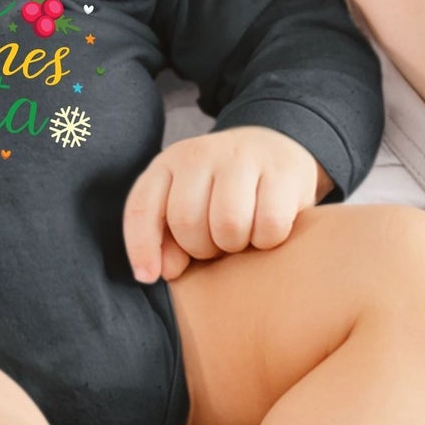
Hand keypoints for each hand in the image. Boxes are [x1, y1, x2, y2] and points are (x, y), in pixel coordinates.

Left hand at [123, 127, 330, 282]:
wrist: (274, 147)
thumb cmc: (222, 190)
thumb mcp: (186, 204)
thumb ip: (167, 238)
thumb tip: (167, 270)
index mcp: (169, 163)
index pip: (142, 207)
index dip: (141, 247)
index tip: (149, 276)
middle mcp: (201, 153)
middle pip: (187, 221)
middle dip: (201, 247)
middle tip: (217, 244)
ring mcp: (243, 157)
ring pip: (228, 223)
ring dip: (235, 245)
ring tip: (241, 237)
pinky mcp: (283, 170)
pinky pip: (270, 223)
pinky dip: (268, 239)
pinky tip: (267, 230)